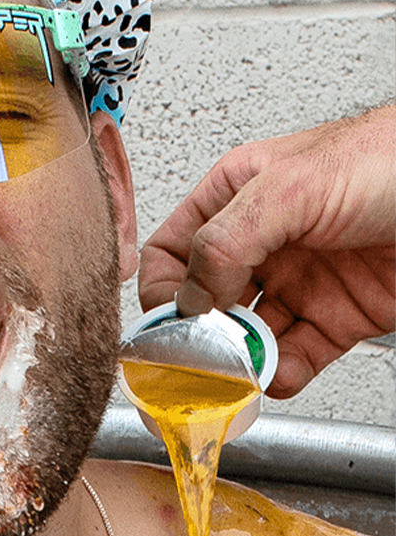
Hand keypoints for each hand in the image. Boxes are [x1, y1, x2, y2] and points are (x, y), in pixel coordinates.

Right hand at [139, 105, 394, 397]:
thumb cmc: (393, 160)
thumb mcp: (292, 185)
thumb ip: (226, 238)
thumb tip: (188, 294)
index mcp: (238, 197)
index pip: (171, 251)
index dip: (162, 288)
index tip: (171, 320)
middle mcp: (263, 243)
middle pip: (204, 301)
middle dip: (200, 334)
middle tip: (202, 356)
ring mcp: (299, 282)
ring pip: (246, 336)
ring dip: (239, 361)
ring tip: (241, 370)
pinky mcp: (335, 318)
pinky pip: (293, 357)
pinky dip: (280, 375)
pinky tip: (277, 375)